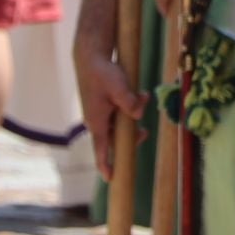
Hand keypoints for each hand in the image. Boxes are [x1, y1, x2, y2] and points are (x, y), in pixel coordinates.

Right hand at [72, 42, 148, 180]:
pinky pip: (118, 114)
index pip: (101, 150)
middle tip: (144, 133)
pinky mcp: (103, 105)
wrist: (91, 57)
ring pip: (119, 125)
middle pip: (115, 139)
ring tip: (144, 98)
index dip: (105, 165)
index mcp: (97, 122)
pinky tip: (140, 94)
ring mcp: (99, 114)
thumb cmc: (102, 72)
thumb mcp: (119, 87)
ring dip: (133, 118)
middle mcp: (97, 121)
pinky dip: (129, 108)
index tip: (111, 178)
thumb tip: (139, 115)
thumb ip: (129, 102)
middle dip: (131, 137)